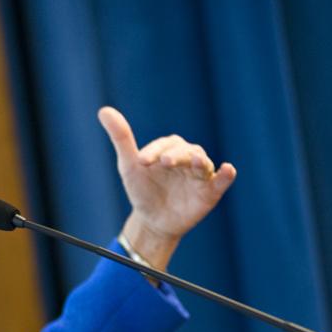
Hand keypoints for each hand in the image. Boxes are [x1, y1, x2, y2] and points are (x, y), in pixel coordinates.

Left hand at [99, 107, 236, 269]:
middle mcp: (186, 158)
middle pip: (186, 151)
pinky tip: (228, 169)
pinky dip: (226, 175)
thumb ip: (121, 138)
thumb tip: (104, 110)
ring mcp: (199, 175)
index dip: (154, 152)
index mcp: (169, 149)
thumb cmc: (142, 189)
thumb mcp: (130, 166)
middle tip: (165, 162)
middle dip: (176, 156)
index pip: (165, 145)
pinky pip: (221, 181)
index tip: (141, 162)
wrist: (152, 221)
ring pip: (202, 163)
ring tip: (196, 161)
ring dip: (199, 161)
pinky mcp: (210, 192)